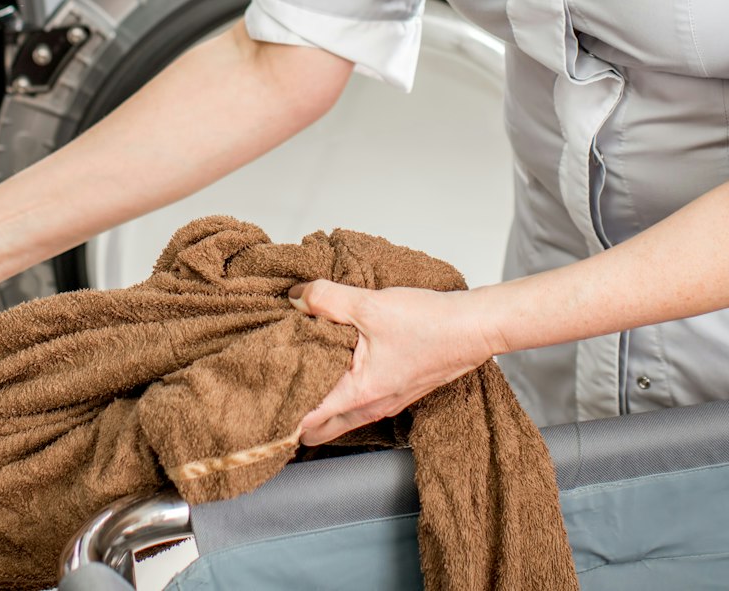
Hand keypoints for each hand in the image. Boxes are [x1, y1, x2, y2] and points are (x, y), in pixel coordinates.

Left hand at [290, 282, 501, 445]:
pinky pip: (353, 404)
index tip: (256, 402)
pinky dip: (335, 391)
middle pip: (316, 430)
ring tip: (295, 372)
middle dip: (291, 415)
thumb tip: (295, 299)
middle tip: (270, 389)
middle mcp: (368, 408)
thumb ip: (326, 299)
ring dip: (315, 402)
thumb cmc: (430, 324)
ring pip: (335, 418)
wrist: (473, 328)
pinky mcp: (392, 392)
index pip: (304, 423)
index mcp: (357, 395)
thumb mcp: (370, 304)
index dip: (277, 415)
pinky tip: (329, 362)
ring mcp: (382, 403)